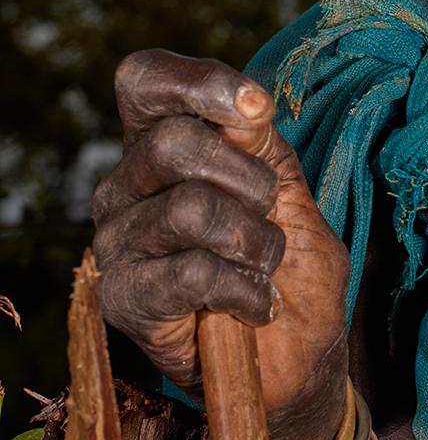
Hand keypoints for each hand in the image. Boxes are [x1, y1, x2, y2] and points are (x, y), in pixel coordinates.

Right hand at [92, 51, 350, 439]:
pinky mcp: (122, 300)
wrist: (297, 356)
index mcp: (162, 147)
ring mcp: (117, 244)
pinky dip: (245, 289)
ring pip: (187, 208)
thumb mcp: (293, 194)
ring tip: (263, 266)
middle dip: (248, 180)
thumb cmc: (292, 268)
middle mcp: (127, 188)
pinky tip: (255, 304)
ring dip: (255, 240)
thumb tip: (246, 108)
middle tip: (269, 216)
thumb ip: (265, 150)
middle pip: (170, 144)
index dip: (196, 82)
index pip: (145, 82)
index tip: (254, 109)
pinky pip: (191, 272)